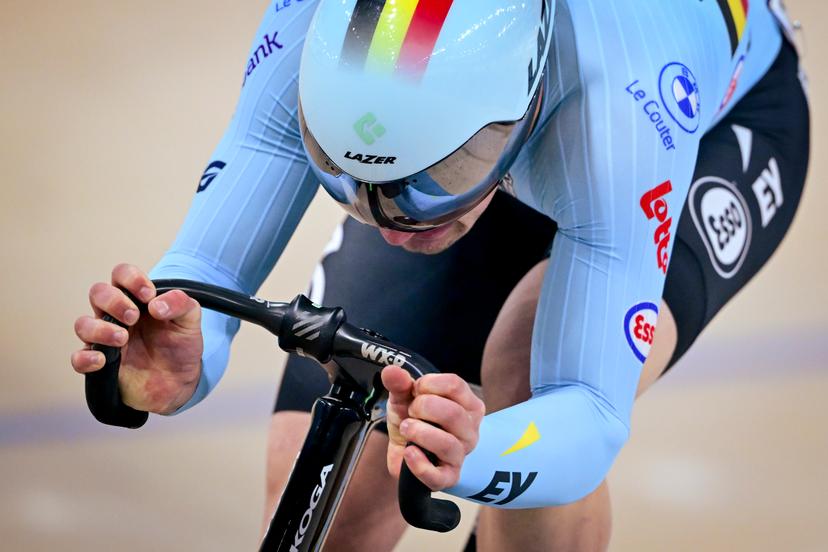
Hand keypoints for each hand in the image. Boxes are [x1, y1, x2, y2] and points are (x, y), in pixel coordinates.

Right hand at [70, 263, 203, 413]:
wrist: (179, 382)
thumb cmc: (180, 346)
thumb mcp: (190, 322)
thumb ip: (181, 304)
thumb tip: (156, 304)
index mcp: (137, 299)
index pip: (121, 274)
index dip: (131, 278)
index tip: (148, 295)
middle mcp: (117, 315)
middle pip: (98, 293)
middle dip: (114, 301)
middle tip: (133, 317)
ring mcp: (105, 339)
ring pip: (83, 324)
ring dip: (100, 328)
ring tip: (123, 338)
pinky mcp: (100, 364)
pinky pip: (78, 358)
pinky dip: (85, 358)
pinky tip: (102, 360)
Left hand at [381, 366, 484, 490]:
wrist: (405, 450)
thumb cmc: (415, 420)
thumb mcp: (404, 398)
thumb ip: (399, 383)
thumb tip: (391, 371)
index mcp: (467, 404)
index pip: (454, 385)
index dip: (428, 384)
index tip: (416, 390)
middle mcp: (470, 429)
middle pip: (452, 413)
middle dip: (423, 408)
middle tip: (411, 412)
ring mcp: (461, 455)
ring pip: (447, 444)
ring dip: (419, 433)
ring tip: (407, 429)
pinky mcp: (448, 477)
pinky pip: (438, 476)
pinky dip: (419, 465)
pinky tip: (408, 453)